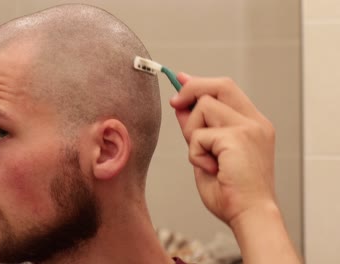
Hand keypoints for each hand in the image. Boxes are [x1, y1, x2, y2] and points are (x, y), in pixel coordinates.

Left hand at [169, 73, 275, 226]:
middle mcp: (255, 122)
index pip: (226, 89)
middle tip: (174, 103)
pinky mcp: (237, 138)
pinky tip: (210, 168)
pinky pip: (199, 135)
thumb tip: (180, 106)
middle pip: (219, 85)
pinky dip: (195, 153)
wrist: (249, 215)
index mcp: (253, 124)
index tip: (181, 80)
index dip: (200, 83)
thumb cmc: (231, 191)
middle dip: (191, 90)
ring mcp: (248, 128)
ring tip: (205, 157)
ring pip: (203, 107)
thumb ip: (198, 129)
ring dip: (193, 133)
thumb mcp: (209, 153)